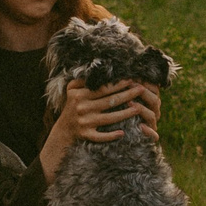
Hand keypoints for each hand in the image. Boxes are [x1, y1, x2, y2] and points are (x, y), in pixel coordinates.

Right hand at [42, 81, 159, 179]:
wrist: (63, 131)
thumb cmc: (71, 106)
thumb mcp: (72, 90)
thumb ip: (83, 79)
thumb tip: (99, 69)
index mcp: (79, 95)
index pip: (103, 88)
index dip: (118, 84)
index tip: (132, 79)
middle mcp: (82, 108)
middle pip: (109, 101)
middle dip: (128, 95)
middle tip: (142, 89)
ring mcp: (84, 123)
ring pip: (109, 118)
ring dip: (126, 113)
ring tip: (140, 108)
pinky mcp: (86, 135)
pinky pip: (100, 136)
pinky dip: (111, 136)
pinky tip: (123, 133)